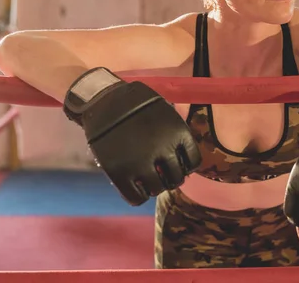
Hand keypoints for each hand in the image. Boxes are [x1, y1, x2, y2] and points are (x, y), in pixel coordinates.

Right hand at [63, 67, 200, 205]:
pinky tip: (136, 190)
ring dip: (154, 187)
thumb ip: (176, 131)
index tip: (178, 165)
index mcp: (178, 131)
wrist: (104, 100)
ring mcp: (141, 162)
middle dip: (171, 178)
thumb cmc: (135, 104)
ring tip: (148, 181)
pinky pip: (135, 197)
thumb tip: (184, 156)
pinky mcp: (120, 172)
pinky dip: (138, 197)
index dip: (186, 166)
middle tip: (163, 176)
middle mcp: (164, 148)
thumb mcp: (165, 110)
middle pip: (177, 178)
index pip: (194, 162)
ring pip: (157, 189)